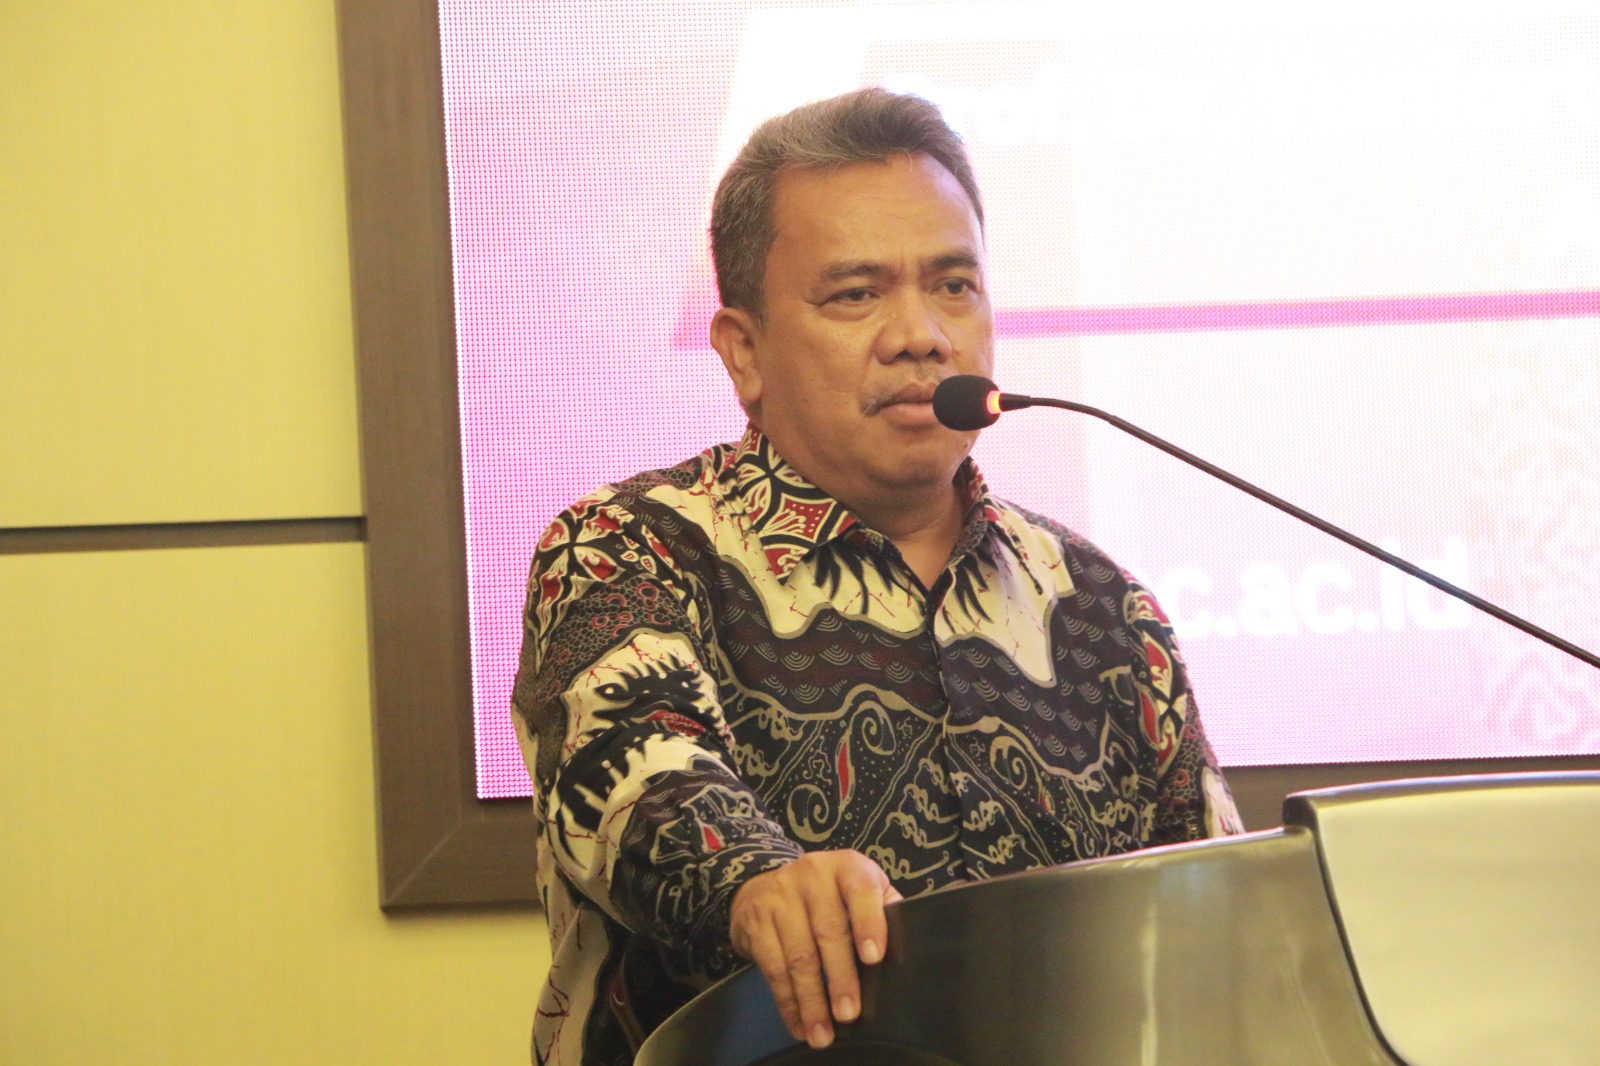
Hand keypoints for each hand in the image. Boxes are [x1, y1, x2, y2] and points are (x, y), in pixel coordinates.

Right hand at [729, 850, 902, 1049]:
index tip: (874, 957)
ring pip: (798, 955)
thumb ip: (883, 909)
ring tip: (822, 1032)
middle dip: (840, 977)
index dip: (868, 923)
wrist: (766, 884)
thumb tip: (908, 950)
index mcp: (847, 867)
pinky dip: (787, 1002)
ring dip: (811, 999)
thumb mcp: (859, 888)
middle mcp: (812, 875)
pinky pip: (772, 967)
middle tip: (850, 1013)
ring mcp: (780, 896)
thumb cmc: (829, 894)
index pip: (861, 890)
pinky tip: (798, 1023)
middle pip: (828, 930)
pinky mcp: (756, 920)